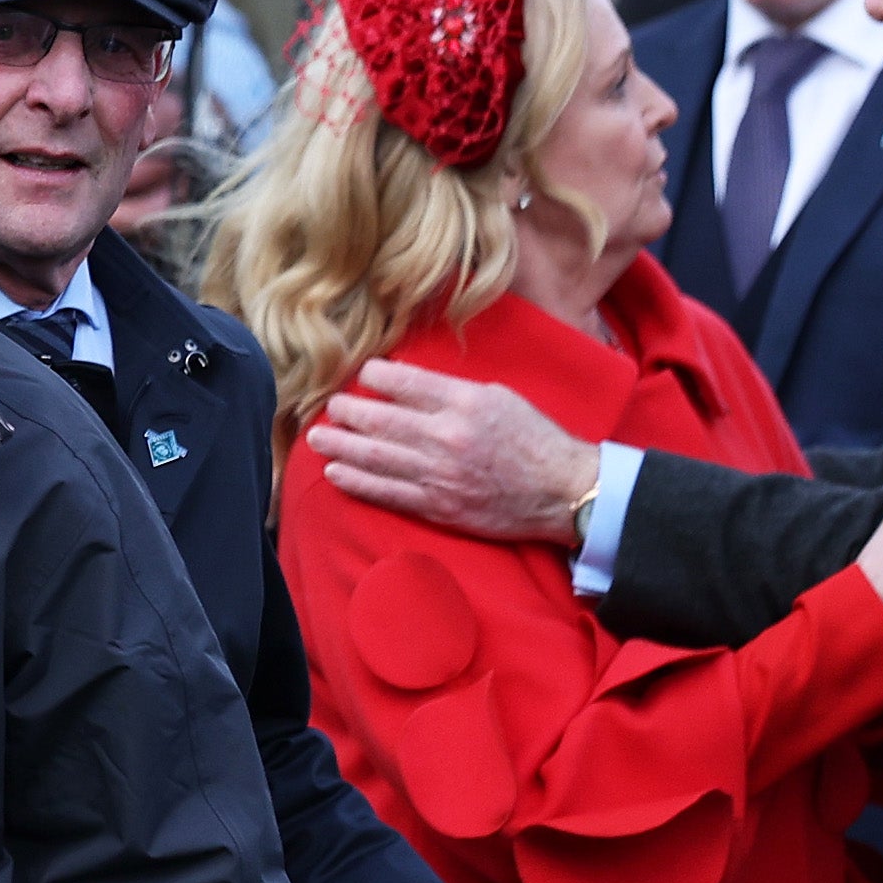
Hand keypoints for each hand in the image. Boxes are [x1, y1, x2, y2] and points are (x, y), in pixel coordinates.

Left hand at [302, 359, 599, 544]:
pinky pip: (389, 493)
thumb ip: (449, 389)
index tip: (360, 375)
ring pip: (376, 458)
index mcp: (464, 403)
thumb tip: (402, 379)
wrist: (565, 491)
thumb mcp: (498, 397)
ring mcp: (442, 475)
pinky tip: (336, 473)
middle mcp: (448, 437)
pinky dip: (358, 483)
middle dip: (346, 412)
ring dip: (341, 446)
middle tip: (327, 407)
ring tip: (317, 438)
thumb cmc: (534, 438)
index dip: (373, 377)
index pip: (402, 384)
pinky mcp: (441, 506)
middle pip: (381, 421)